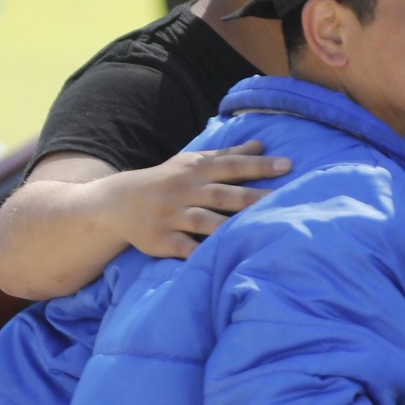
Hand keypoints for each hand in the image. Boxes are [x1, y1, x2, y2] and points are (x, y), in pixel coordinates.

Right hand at [103, 141, 291, 257]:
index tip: (288, 165)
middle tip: (285, 199)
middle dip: (253, 197)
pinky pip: (184, 248)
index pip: (231, 166)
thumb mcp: (192, 163)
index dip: (259, 165)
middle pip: (223, 194)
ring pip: (205, 221)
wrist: (116, 202)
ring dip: (230, 226)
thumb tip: (262, 145)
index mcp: (196, 172)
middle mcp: (185, 192)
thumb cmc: (167, 181)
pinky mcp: (161, 240)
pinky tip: (220, 259)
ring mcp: (172, 216)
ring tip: (258, 231)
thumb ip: (227, 155)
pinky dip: (200, 253)